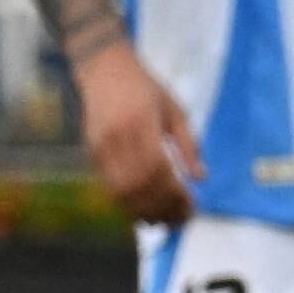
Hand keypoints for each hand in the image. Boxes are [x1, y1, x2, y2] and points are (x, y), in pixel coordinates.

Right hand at [76, 46, 203, 225]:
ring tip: (165, 221)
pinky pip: (109, 186)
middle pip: (140, 184)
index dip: (174, 193)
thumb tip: (201, 177)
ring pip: (121, 190)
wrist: (105, 70)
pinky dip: (127, 203)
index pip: (159, 169)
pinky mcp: (91, 154)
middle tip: (181, 221)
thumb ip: (189, 144)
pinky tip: (143, 210)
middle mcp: (118, 138)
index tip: (191, 206)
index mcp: (143, 124)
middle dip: (162, 207)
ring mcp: (101, 148)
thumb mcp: (176, 111)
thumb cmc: (146, 89)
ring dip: (144, 211)